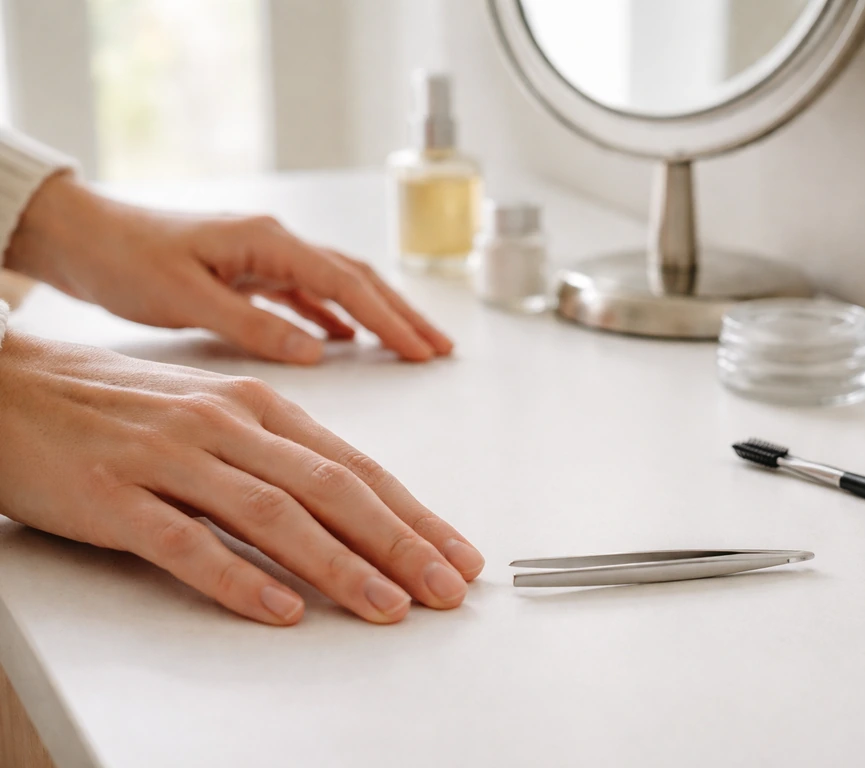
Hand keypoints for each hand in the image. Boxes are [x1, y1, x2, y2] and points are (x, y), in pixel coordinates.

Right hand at [0, 333, 484, 624]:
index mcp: (258, 407)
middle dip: (400, 543)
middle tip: (446, 588)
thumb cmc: (121, 405)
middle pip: (331, 489)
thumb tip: (350, 504)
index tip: (456, 552)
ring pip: (272, 515)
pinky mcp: (115, 497)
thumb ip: (278, 454)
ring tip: (387, 606)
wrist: (11, 389)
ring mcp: (170, 459)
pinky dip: (237, 579)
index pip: (356, 465)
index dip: (414, 513)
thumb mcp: (215, 414)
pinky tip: (279, 611)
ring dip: (338, 565)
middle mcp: (225, 426)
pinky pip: (185, 543)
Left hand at [4, 173, 451, 362]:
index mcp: (268, 241)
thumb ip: (255, 324)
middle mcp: (276, 242)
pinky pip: (307, 294)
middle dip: (402, 314)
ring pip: (338, 286)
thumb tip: (322, 349)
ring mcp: (265, 256)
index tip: (423, 351)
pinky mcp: (250, 271)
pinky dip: (335, 316)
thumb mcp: (186, 297)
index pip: (346, 283)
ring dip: (377, 315)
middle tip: (439, 348)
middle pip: (357, 279)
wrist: (83, 236)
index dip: (390, 319)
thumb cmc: (126, 260)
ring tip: (411, 345)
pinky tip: (347, 339)